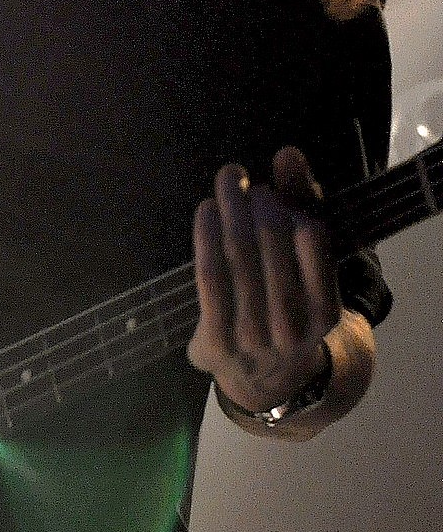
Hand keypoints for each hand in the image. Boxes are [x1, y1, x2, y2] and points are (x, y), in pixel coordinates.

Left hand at [187, 145, 340, 413]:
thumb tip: (288, 152)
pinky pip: (209, 278)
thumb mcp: (305, 261)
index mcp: (326, 312)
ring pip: (238, 259)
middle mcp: (293, 329)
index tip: (264, 185)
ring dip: (228, 211)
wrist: (266, 379)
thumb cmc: (288, 303)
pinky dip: (206, 236)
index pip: (309, 240)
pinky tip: (206, 210)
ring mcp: (253, 340)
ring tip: (224, 186)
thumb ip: (302, 204)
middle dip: (250, 202)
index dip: (286, 202)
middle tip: (234, 177)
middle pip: (269, 245)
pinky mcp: (217, 343)